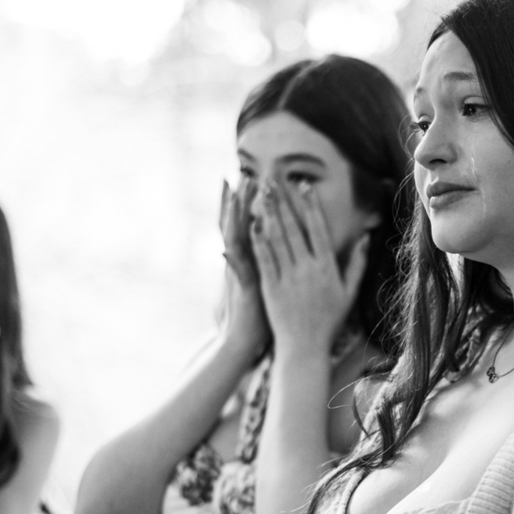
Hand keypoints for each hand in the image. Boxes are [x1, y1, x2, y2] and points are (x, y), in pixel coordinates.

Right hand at [219, 179, 270, 356]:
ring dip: (233, 218)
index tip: (259, 179)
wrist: (246, 339)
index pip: (254, 222)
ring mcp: (240, 272)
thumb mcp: (270, 280)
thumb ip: (276, 261)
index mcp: (254, 257)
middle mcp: (243, 260)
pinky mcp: (243, 287)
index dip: (255, 202)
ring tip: (233, 196)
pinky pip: (236, 270)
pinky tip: (227, 244)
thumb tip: (287, 246)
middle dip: (241, 200)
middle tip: (243, 175)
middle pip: (241, 224)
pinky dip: (232, 257)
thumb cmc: (263, 312)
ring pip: (235, 240)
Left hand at [249, 180, 368, 357]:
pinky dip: (258, 239)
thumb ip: (357, 264)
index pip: (318, 229)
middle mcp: (307, 269)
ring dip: (269, 213)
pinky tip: (253, 223)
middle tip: (274, 180)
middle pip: (294, 228)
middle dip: (283, 202)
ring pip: (277, 239)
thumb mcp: (349, 293)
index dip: (310, 206)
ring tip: (262, 193)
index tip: (304, 186)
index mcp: (327, 268)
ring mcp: (288, 278)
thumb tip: (365, 237)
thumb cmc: (329, 321)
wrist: (304, 348)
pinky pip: (264, 258)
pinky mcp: (271, 287)